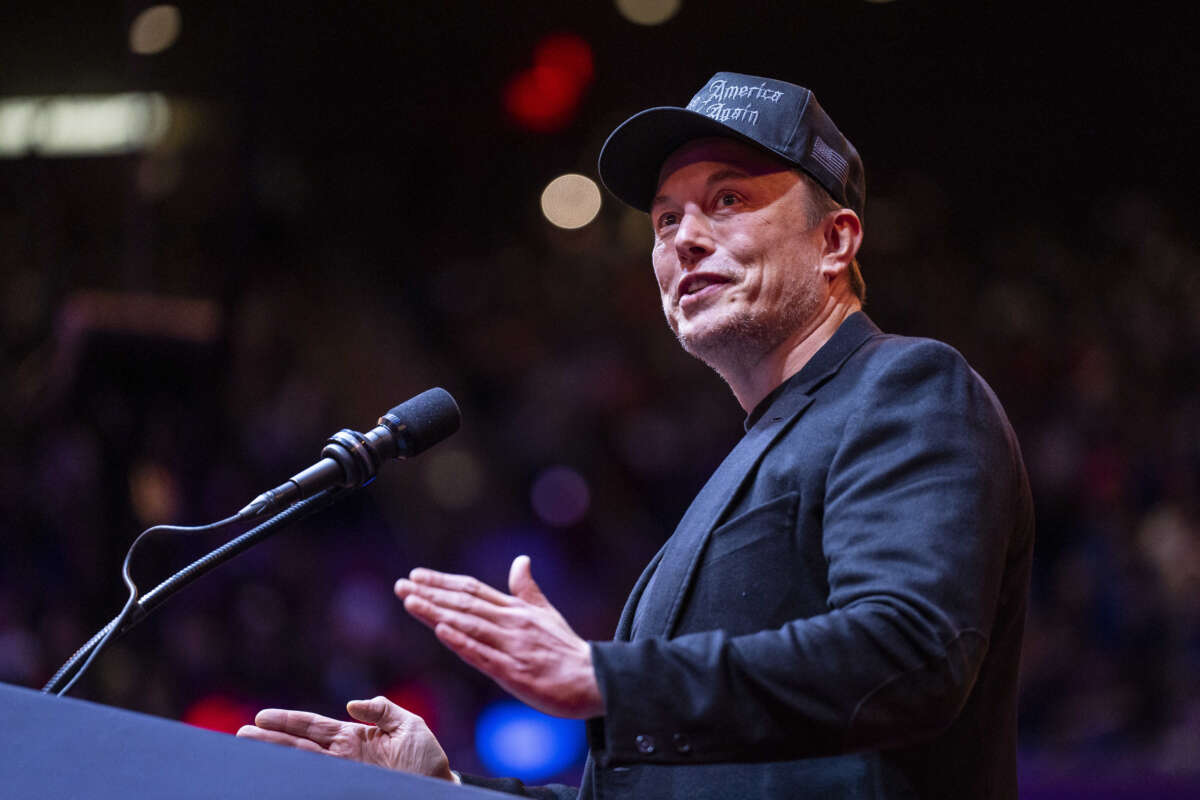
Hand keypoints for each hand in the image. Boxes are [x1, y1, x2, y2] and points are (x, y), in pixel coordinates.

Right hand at [236, 695, 453, 780]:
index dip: (289, 721)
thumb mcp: (410, 726)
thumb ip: (382, 710)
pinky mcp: (351, 789)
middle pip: (299, 746)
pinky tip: (280, 778)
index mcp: (354, 737)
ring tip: (250, 750)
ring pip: (303, 764)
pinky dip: (299, 781)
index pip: (314, 726)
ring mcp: (345, 776)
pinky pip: (320, 784)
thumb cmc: (427, 760)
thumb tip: (352, 704)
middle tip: (242, 734)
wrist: (441, 790)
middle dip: (271, 740)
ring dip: (277, 758)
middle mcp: (343, 758)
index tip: (262, 717)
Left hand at [396, 555, 603, 718]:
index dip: (443, 582)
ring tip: (410, 602)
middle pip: (464, 604)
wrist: (592, 679)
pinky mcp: (514, 672)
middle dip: (430, 594)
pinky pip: (482, 654)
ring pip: (468, 625)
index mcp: (516, 610)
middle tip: (401, 586)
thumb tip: (520, 560)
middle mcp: (511, 623)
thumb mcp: (546, 614)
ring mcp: (511, 647)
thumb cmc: (566, 649)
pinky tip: (441, 631)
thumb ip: (527, 589)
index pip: (473, 590)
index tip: (417, 576)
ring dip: (437, 612)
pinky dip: (461, 641)